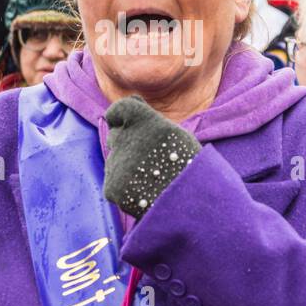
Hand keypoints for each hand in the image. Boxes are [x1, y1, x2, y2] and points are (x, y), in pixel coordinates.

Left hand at [103, 96, 200, 219]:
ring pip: (114, 161)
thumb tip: (131, 101)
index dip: (121, 118)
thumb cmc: (189, 166)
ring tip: (152, 181)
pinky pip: (113, 182)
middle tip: (148, 160)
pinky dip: (125, 188)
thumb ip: (150, 119)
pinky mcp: (112, 187)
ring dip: (127, 167)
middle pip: (116, 137)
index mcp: (142, 120)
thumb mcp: (176, 133)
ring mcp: (116, 164)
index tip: (128, 125)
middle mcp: (125, 138)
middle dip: (127, 145)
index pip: (118, 110)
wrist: (194, 205)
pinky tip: (145, 193)